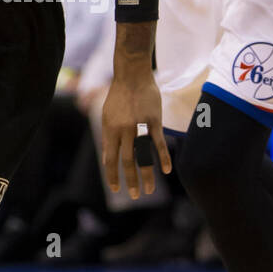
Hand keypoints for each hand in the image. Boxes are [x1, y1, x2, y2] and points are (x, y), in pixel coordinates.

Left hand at [101, 73, 171, 199]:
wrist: (132, 75)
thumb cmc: (119, 95)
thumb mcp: (106, 115)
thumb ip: (109, 136)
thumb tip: (108, 157)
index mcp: (110, 130)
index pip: (110, 159)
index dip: (112, 175)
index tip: (116, 188)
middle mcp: (123, 130)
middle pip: (127, 162)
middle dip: (130, 181)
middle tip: (134, 196)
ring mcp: (139, 126)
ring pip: (142, 156)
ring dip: (146, 175)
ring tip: (149, 191)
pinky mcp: (154, 120)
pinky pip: (158, 143)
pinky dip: (163, 158)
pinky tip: (166, 171)